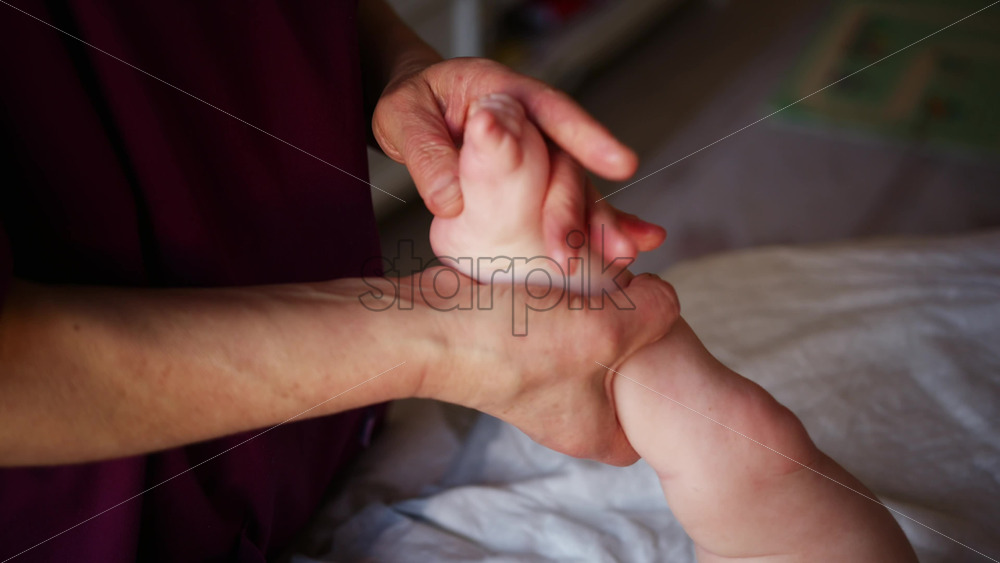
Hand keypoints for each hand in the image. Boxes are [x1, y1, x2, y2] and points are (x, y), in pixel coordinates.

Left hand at [373, 58, 660, 263]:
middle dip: (574, 209)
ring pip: (577, 190)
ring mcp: (541, 157)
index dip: (588, 136)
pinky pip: (576, 205)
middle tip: (566, 251)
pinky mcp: (541, 186)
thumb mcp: (403, 117)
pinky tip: (632, 246)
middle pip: (564, 164)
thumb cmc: (413, 104)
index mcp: (503, 93)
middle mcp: (533, 125)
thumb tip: (450, 202)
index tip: (621, 164)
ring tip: (619, 258)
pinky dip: (603, 226)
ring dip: (598, 225)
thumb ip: (426, 153)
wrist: (417, 111)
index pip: (551, 110)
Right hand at [404, 266, 679, 465]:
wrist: (436, 326)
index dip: (658, 394)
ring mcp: (534, 379)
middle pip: (617, 376)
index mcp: (589, 430)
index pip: (640, 429)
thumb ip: (655, 312)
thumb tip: (665, 298)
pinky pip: (554, 321)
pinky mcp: (513, 345)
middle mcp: (561, 411)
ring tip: (603, 281)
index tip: (663, 356)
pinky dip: (562, 296)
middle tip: (639, 307)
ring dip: (595, 310)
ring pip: (586, 341)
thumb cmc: (518, 344)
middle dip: (630, 340)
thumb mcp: (609, 327)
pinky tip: (566, 270)